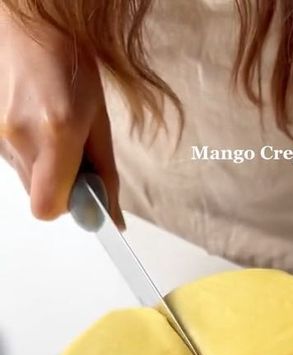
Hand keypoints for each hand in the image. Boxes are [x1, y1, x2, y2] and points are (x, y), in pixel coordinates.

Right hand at [0, 9, 122, 224]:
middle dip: (63, 190)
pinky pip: (19, 165)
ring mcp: (2, 136)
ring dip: (49, 173)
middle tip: (77, 161)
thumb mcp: (99, 121)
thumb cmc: (71, 68)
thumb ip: (105, 174)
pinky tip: (42, 130)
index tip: (88, 194)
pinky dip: (35, 159)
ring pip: (29, 183)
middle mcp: (22, 137)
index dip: (70, 208)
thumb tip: (113, 217)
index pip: (50, 206)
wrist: (33, 30)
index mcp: (56, 133)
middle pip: (41, 199)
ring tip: (59, 138)